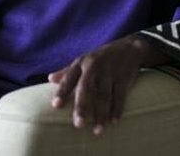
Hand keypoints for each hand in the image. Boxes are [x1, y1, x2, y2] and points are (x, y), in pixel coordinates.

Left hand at [47, 34, 167, 135]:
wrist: (129, 47)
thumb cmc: (101, 58)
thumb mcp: (84, 61)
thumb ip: (67, 71)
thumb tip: (49, 79)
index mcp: (81, 63)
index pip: (69, 78)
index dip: (62, 92)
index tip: (56, 106)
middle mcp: (94, 66)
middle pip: (86, 88)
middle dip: (82, 106)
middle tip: (78, 125)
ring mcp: (110, 71)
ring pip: (104, 95)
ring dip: (101, 114)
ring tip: (97, 130)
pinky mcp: (124, 76)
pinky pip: (120, 95)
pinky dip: (117, 109)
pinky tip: (113, 121)